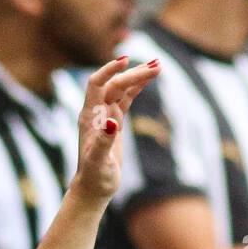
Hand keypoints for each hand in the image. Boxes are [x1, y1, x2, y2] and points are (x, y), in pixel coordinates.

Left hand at [71, 56, 160, 203]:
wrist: (93, 188)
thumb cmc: (94, 177)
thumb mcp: (99, 161)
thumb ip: (104, 141)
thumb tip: (112, 121)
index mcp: (89, 116)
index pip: (96, 84)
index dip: (109, 70)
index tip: (126, 61)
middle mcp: (96, 111)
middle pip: (114, 84)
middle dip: (134, 73)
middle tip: (156, 66)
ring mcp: (105, 115)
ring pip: (122, 89)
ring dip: (138, 77)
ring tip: (158, 66)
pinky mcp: (115, 122)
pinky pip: (126, 99)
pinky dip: (137, 89)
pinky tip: (149, 79)